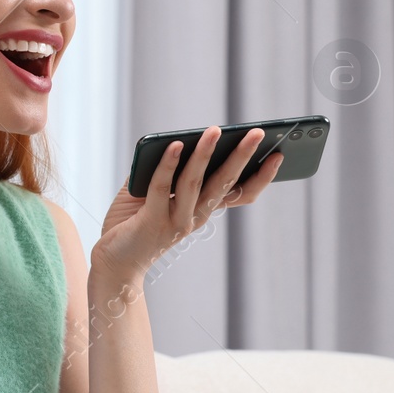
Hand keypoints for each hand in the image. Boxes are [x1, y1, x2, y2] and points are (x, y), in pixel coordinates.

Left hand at [93, 125, 282, 282]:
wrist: (114, 261)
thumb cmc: (135, 222)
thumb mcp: (156, 191)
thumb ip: (166, 168)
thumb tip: (177, 141)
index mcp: (202, 210)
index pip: (239, 194)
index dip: (261, 178)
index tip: (278, 156)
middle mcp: (195, 217)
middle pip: (224, 183)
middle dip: (243, 157)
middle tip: (257, 133)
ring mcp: (175, 221)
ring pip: (195, 182)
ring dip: (206, 154)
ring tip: (215, 131)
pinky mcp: (150, 221)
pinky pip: (161, 187)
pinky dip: (168, 164)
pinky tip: (175, 144)